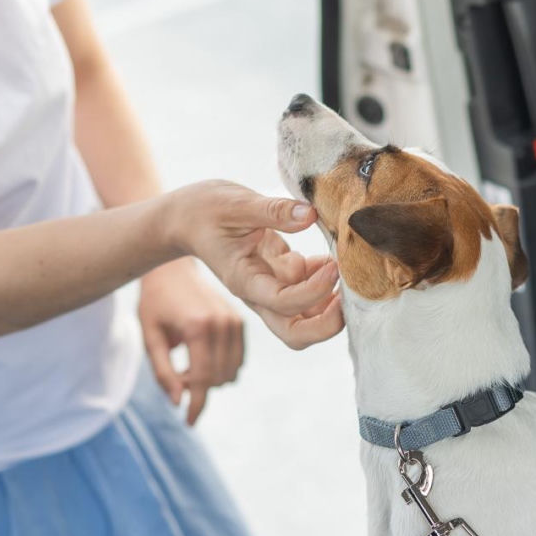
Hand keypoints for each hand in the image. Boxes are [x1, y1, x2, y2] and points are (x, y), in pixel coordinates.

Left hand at [138, 258, 245, 424]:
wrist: (173, 269)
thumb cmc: (155, 303)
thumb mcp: (150, 337)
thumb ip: (163, 371)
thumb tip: (178, 402)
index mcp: (198, 327)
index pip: (203, 379)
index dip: (196, 405)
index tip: (188, 423)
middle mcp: (222, 325)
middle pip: (218, 379)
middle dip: (197, 388)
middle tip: (177, 376)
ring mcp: (235, 322)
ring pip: (231, 373)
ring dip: (210, 379)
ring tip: (188, 364)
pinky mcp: (241, 322)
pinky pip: (237, 362)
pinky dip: (221, 368)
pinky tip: (203, 356)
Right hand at [170, 181, 343, 349]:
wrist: (187, 219)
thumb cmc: (205, 210)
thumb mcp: (237, 203)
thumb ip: (273, 210)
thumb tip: (310, 215)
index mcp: (244, 281)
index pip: (284, 303)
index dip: (314, 291)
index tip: (333, 266)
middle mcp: (259, 295)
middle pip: (296, 333)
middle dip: (327, 323)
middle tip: (348, 294)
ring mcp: (270, 290)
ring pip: (305, 318)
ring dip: (329, 303)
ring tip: (340, 267)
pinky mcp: (279, 279)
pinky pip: (308, 293)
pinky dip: (322, 280)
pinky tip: (326, 257)